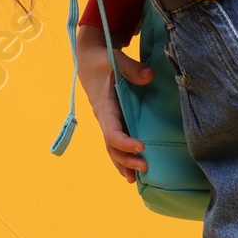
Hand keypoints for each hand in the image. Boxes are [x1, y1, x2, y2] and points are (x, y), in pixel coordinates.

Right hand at [74, 22, 151, 182]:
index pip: (111, 130)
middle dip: (126, 159)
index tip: (141, 146)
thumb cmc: (102, 58)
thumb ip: (131, 67)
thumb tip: (149, 77)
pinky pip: (115, 143)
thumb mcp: (113, 58)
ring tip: (136, 179)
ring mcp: (107, 121)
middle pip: (112, 145)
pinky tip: (131, 173)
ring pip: (112, 148)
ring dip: (123, 164)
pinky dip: (121, 158)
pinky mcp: (113, 120)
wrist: (89, 59)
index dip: (124, 142)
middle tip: (145, 167)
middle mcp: (103, 117)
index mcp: (103, 106)